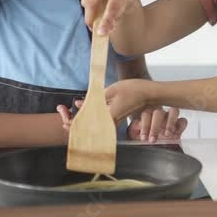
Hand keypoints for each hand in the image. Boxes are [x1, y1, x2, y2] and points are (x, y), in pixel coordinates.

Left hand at [56, 98, 187, 143]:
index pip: (88, 124)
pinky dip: (92, 118)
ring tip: (72, 116)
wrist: (150, 94)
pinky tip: (87, 112)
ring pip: (95, 125)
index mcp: (109, 116)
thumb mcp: (112, 89)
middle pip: (90, 127)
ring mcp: (115, 121)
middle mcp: (112, 121)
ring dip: (84, 121)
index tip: (66, 121)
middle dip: (76, 124)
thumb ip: (95, 98)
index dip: (75, 123)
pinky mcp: (118, 118)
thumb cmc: (134, 90)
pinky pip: (102, 121)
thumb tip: (79, 103)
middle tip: (65, 118)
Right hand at [80, 0, 139, 35]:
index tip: (102, 32)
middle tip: (93, 28)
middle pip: (93, 3)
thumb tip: (109, 27)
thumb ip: (120, 12)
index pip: (113, 5)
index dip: (107, 20)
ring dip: (91, 9)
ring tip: (100, 7)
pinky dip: (88, 0)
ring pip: (86, 0)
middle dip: (91, 18)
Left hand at [125, 108, 188, 141]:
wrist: (154, 149)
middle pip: (159, 112)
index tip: (144, 137)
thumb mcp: (134, 137)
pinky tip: (175, 135)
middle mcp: (158, 114)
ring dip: (170, 123)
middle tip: (153, 139)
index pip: (146, 114)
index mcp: (146, 115)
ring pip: (173, 111)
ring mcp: (169, 118)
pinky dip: (180, 127)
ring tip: (167, 134)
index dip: (145, 125)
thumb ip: (134, 130)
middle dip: (156, 126)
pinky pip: (183, 121)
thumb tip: (136, 127)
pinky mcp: (179, 125)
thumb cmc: (143, 141)